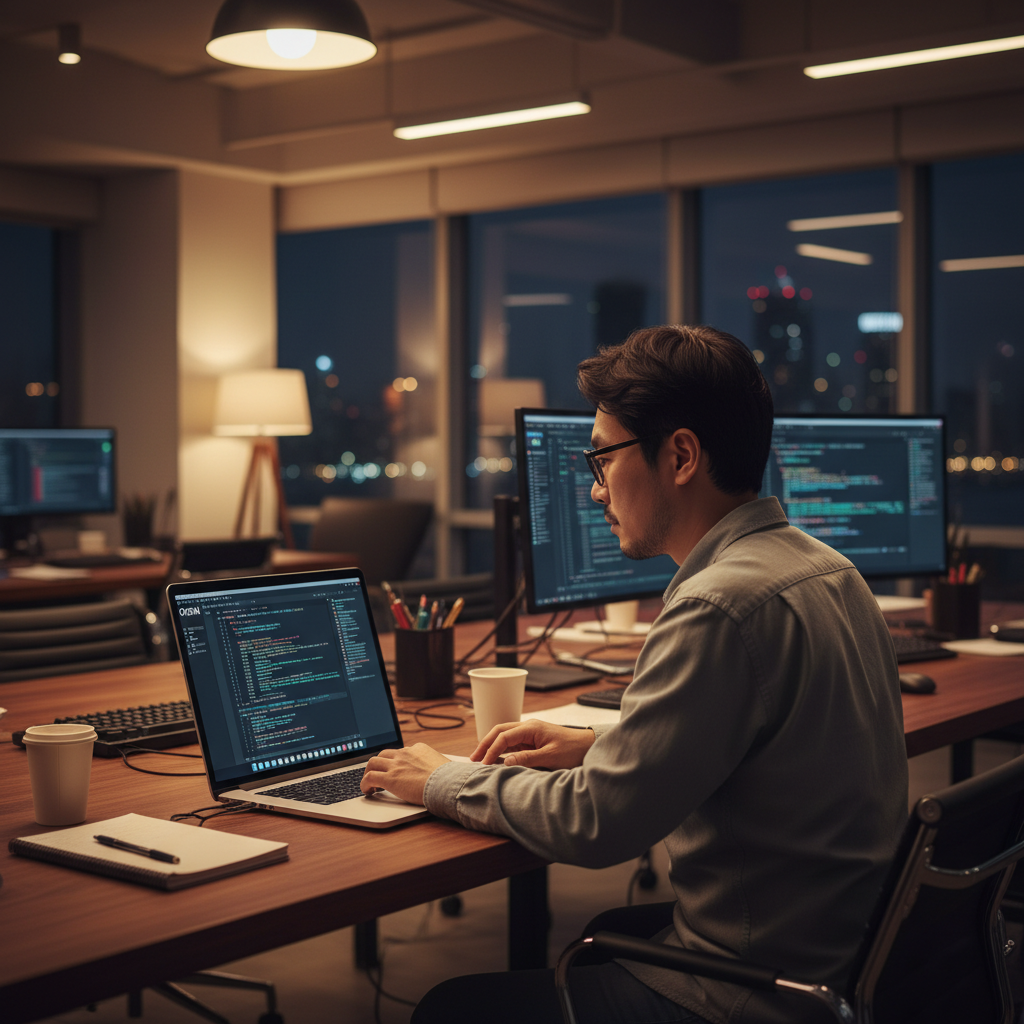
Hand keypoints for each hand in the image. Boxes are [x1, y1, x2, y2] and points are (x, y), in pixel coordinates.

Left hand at [359, 743, 449, 805]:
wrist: (447, 784)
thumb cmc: (450, 778)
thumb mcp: (444, 765)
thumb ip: (436, 766)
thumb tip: (442, 773)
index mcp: (419, 749)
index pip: (401, 752)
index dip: (396, 761)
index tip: (395, 769)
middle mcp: (405, 754)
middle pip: (384, 754)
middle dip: (379, 764)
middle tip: (378, 774)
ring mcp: (396, 765)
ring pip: (373, 762)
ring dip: (368, 772)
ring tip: (369, 783)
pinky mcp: (390, 778)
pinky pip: (370, 777)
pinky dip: (365, 783)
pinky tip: (367, 791)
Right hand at [471, 719, 594, 769]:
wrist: (588, 747)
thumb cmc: (572, 750)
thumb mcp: (550, 757)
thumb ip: (527, 758)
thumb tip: (505, 761)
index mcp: (531, 728)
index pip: (504, 736)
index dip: (492, 750)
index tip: (483, 764)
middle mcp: (528, 727)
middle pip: (500, 731)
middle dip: (485, 744)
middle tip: (473, 758)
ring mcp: (530, 734)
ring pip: (504, 737)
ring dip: (492, 747)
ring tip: (480, 759)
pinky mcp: (533, 741)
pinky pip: (513, 744)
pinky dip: (501, 751)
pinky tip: (495, 760)